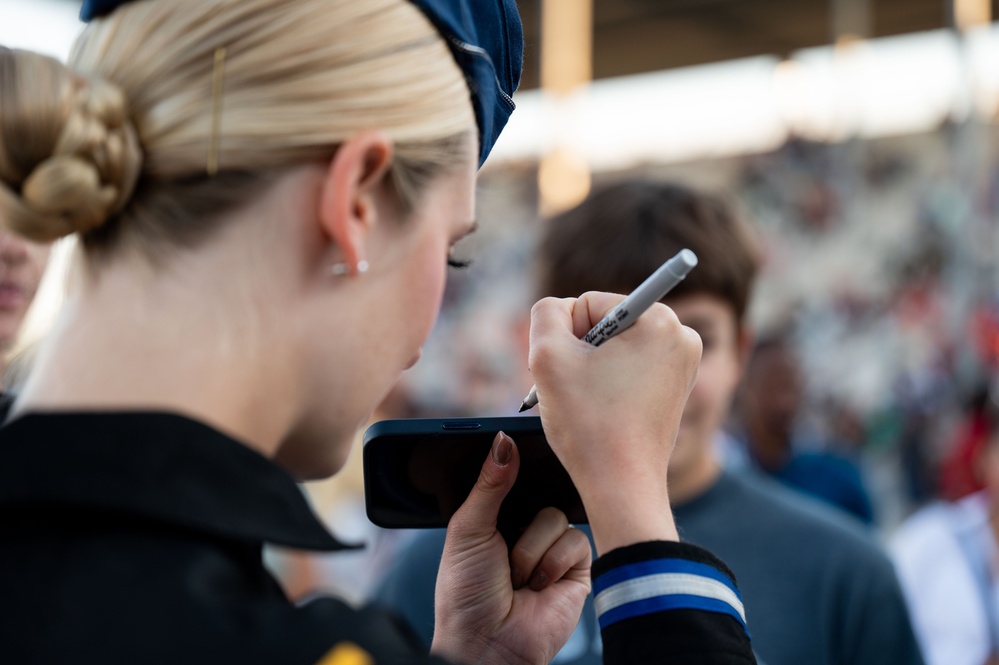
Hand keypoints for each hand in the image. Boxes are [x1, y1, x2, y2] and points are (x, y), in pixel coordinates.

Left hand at [431, 432, 591, 664]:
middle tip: (507, 529)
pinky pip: (575, 540)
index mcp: (498, 516)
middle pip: (542, 490)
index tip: (515, 455)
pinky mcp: (578, 568)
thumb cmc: (467, 593)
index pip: (516, 477)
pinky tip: (536, 586)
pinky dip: (551, 563)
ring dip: (529, 549)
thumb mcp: (468, 529)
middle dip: (522, 509)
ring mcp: (553, 548)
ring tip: (516, 577)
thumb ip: (489, 483)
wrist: (487, 644)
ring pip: (555, 515)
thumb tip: (504, 441)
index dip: (516, 470)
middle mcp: (528, 528)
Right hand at [528, 292, 701, 554]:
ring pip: (612, 348)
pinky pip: (627, 368)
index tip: (577, 376)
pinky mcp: (676, 387)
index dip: (568, 339)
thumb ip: (546, 314)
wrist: (622, 487)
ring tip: (594, 404)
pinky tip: (606, 411)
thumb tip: (561, 312)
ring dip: (591, 370)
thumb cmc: (589, 424)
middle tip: (582, 393)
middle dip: (581, 354)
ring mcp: (683, 363)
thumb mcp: (548, 355)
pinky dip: (608, 385)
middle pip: (602, 324)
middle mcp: (682, 335)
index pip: (587, 305)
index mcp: (659, 319)